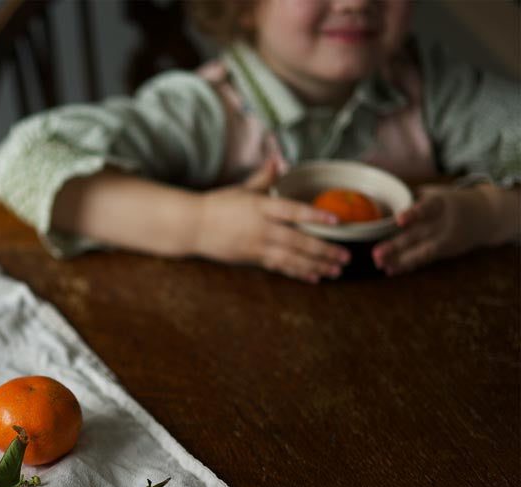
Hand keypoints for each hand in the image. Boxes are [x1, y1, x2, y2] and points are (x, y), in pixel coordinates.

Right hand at [194, 159, 348, 282]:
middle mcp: (261, 227)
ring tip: (335, 270)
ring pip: (291, 258)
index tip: (336, 221)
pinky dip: (297, 272)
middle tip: (346, 256)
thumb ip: (264, 177)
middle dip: (324, 250)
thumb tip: (279, 159)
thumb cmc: (218, 204)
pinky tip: (314, 276)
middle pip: (298, 240)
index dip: (315, 215)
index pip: (292, 210)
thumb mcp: (242, 188)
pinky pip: (279, 267)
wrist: (192, 226)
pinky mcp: (251, 258)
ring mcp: (256, 245)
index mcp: (260, 206)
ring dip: (316, 265)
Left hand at [373, 185, 512, 275]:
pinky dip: (407, 265)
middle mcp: (443, 222)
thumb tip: (379, 204)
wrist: (487, 215)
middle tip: (376, 254)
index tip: (399, 220)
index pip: (427, 208)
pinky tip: (391, 270)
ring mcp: (445, 239)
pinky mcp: (445, 251)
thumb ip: (412, 199)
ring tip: (381, 265)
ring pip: (421, 251)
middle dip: (396, 245)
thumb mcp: (436, 194)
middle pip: (418, 234)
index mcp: (440, 203)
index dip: (414, 214)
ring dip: (399, 260)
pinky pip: (425, 259)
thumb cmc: (450, 201)